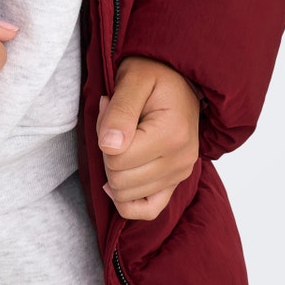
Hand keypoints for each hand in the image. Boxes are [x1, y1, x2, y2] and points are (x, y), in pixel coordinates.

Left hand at [96, 56, 200, 220]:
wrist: (178, 76)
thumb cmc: (153, 73)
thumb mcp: (132, 80)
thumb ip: (119, 112)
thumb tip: (108, 147)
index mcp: (172, 135)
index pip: (116, 158)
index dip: (103, 134)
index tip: (109, 108)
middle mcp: (181, 161)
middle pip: (119, 180)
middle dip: (106, 152)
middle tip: (113, 122)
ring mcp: (180, 175)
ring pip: (126, 195)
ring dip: (115, 169)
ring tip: (123, 138)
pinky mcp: (176, 183)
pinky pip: (147, 211)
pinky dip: (127, 200)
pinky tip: (119, 177)